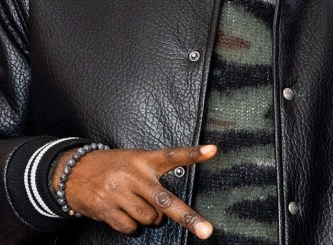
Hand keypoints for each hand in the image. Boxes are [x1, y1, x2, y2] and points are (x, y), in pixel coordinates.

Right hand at [52, 144, 216, 237]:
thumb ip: (153, 174)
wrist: (72, 172)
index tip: (212, 150)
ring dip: (149, 218)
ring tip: (136, 205)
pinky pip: (130, 227)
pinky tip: (123, 213)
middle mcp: (134, 175)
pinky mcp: (105, 207)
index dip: (193, 154)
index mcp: (144, 160)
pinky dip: (131, 226)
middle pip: (166, 200)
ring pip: (149, 218)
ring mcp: (119, 192)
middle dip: (188, 218)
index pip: (173, 155)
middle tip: (206, 231)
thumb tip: (168, 207)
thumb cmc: (112, 167)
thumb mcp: (134, 160)